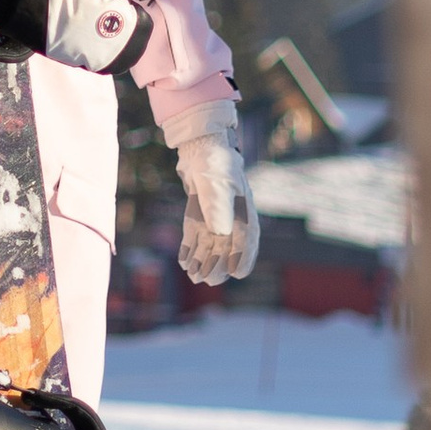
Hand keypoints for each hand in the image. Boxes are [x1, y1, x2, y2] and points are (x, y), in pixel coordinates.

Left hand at [169, 113, 257, 286]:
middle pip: (227, 248)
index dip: (244, 258)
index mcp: (244, 211)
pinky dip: (189, 251)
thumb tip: (221, 235)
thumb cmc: (214, 164)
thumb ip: (218, 209)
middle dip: (218, 265)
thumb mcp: (216, 185)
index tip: (237, 273)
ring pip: (210, 246)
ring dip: (202, 262)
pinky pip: (195, 239)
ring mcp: (214, 219)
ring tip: (193, 276)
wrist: (198, 149)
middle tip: (208, 280)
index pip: (248, 240)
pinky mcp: (198, 218)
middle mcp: (231, 219)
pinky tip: (183, 262)